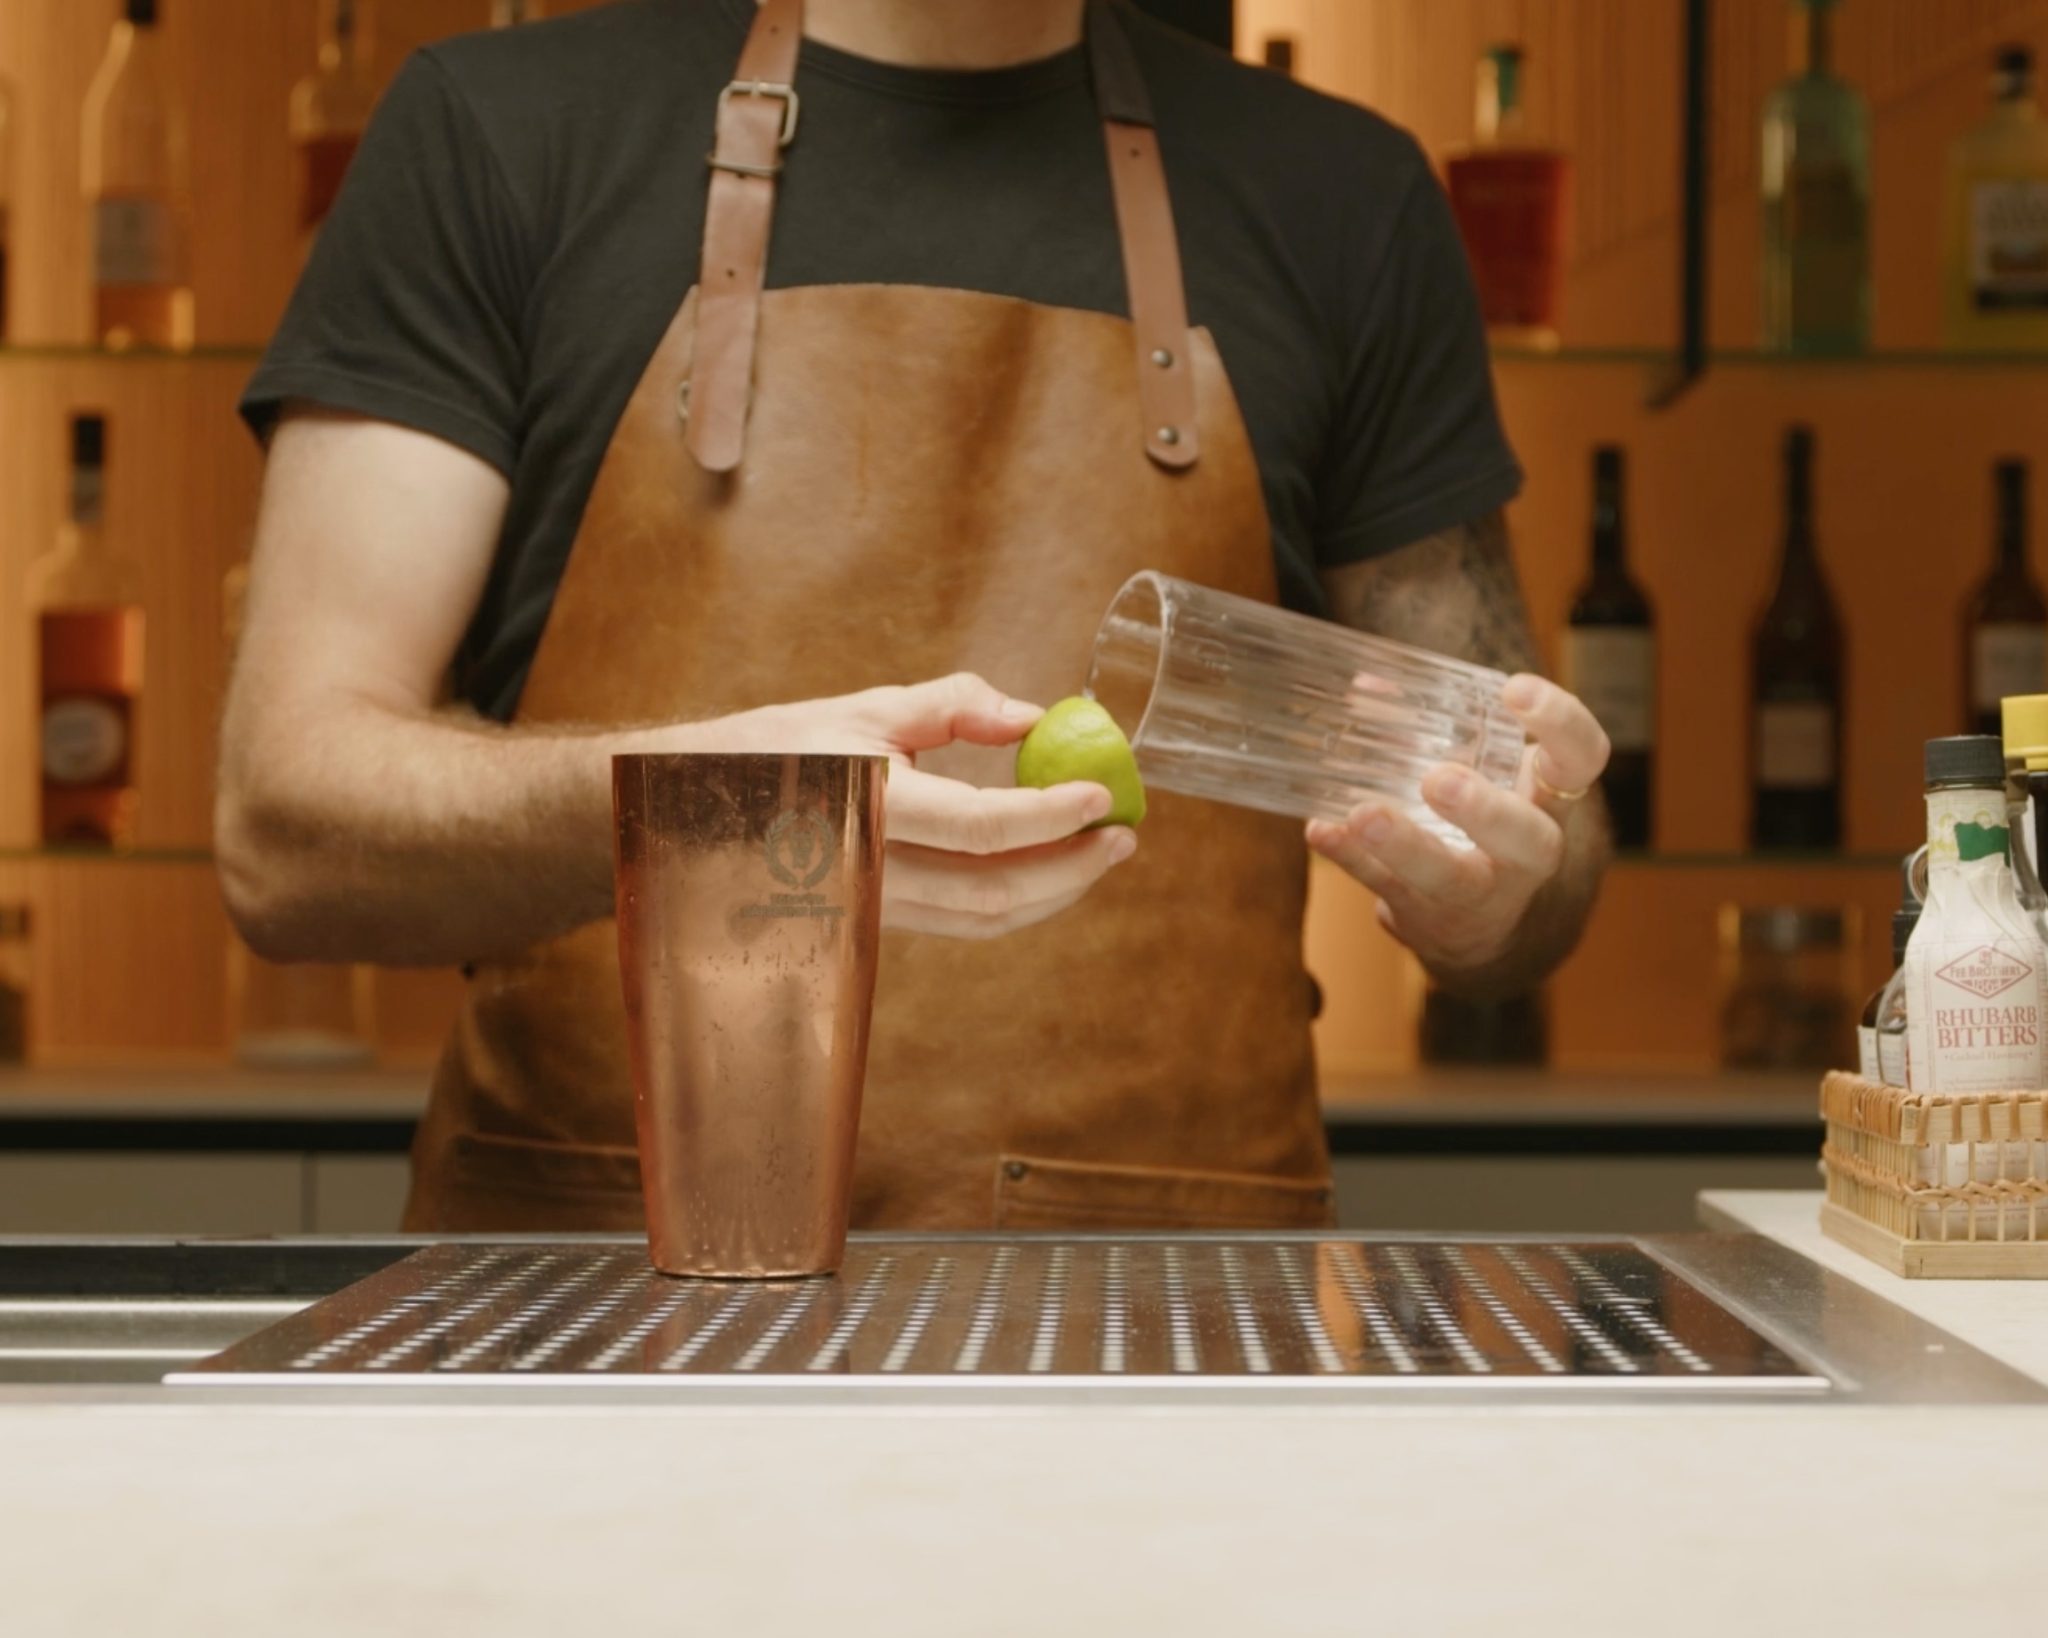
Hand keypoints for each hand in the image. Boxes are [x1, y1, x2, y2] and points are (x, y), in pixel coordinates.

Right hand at [706, 672, 1136, 939]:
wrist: (693, 818)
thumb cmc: (779, 748)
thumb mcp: (862, 707)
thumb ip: (952, 707)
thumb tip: (1034, 717)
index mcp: (868, 806)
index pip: (981, 827)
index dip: (1051, 815)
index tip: (1103, 794)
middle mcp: (873, 870)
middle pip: (995, 891)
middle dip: (1072, 868)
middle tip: (1124, 835)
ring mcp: (875, 908)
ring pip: (984, 919)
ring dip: (1055, 893)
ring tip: (1101, 853)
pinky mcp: (880, 923)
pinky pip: (962, 922)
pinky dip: (1016, 902)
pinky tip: (1048, 871)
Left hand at [1304, 675, 1608, 980]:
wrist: (1477, 928)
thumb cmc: (1482, 828)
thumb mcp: (1484, 775)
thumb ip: (1437, 730)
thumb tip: (1367, 685)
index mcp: (1546, 801)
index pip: (1582, 758)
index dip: (1560, 723)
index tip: (1514, 690)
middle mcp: (1526, 853)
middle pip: (1526, 838)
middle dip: (1484, 810)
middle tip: (1438, 780)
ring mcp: (1477, 894)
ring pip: (1449, 877)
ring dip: (1405, 845)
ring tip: (1364, 815)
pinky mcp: (1425, 917)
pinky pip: (1385, 888)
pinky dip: (1350, 859)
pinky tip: (1322, 831)